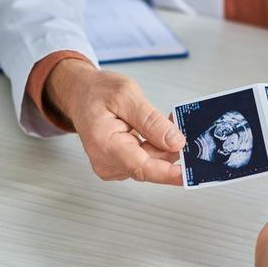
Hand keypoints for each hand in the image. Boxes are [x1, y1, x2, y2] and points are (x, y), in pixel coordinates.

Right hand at [46, 59, 184, 184]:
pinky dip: (155, 147)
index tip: (187, 174)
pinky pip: (145, 161)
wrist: (80, 94)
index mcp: (104, 144)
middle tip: (180, 125)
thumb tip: (175, 142)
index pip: (141, 168)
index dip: (167, 173)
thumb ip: (152, 121)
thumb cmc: (96, 92)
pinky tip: (154, 132)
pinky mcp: (119, 166)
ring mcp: (112, 167)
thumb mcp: (127, 96)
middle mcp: (106, 162)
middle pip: (150, 165)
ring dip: (162, 146)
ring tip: (163, 123)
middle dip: (169, 148)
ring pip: (150, 163)